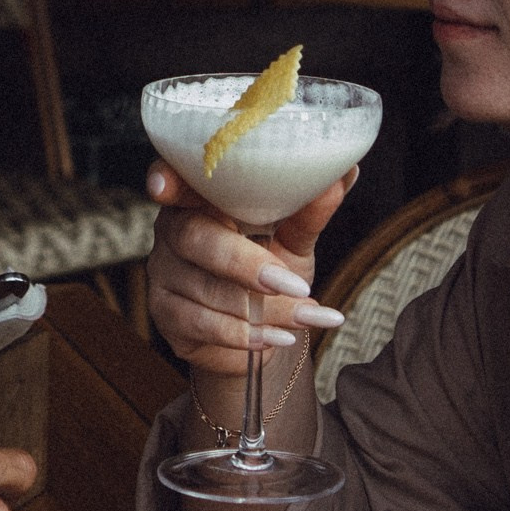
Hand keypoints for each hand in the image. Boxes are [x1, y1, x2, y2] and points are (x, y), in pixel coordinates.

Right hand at [143, 158, 352, 377]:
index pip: (175, 178)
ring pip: (207, 291)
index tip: (164, 185)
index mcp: (202, 197)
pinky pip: (202, 325)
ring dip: (264, 310)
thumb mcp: (293, 237)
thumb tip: (345, 172)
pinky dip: (246, 336)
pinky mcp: (166, 314)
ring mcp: (163, 273)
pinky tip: (278, 338)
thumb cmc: (273, 267)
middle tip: (295, 285)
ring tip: (306, 317)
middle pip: (195, 238)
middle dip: (247, 264)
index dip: (167, 179)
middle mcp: (173, 230)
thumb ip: (309, 210)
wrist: (265, 329)